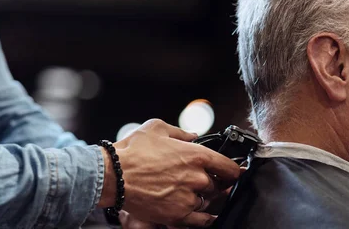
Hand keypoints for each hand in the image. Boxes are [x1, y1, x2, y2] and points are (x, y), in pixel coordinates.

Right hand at [99, 119, 240, 227]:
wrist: (114, 175)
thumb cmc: (133, 151)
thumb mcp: (157, 128)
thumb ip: (180, 132)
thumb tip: (192, 135)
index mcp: (196, 155)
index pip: (229, 167)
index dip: (234, 169)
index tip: (234, 171)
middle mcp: (197, 178)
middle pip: (218, 185)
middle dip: (213, 182)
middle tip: (205, 179)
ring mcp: (188, 199)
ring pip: (207, 201)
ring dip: (203, 197)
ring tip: (192, 191)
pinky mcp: (177, 215)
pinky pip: (200, 221)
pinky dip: (205, 218)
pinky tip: (207, 216)